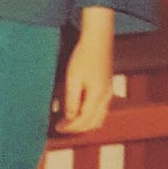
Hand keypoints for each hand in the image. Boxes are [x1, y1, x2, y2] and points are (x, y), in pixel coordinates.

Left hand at [55, 8, 114, 133]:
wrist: (98, 40)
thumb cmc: (84, 56)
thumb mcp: (73, 78)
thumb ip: (72, 100)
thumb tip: (70, 117)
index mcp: (97, 95)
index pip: (84, 120)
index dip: (70, 127)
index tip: (58, 127)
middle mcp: (106, 97)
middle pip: (94, 123)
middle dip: (78, 128)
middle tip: (63, 127)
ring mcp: (109, 93)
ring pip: (100, 118)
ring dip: (86, 124)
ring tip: (70, 122)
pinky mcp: (108, 88)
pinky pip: (102, 110)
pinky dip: (91, 116)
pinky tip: (81, 111)